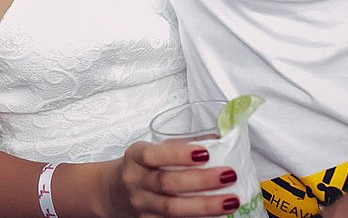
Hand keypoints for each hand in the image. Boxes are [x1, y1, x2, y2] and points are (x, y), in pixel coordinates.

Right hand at [104, 141, 239, 217]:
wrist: (116, 192)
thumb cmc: (142, 167)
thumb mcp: (152, 150)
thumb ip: (181, 146)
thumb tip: (220, 138)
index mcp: (135, 157)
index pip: (153, 155)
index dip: (179, 155)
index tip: (205, 153)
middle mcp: (135, 181)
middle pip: (167, 183)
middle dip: (201, 180)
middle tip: (229, 175)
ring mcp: (141, 205)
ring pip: (172, 209)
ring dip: (205, 206)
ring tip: (231, 200)